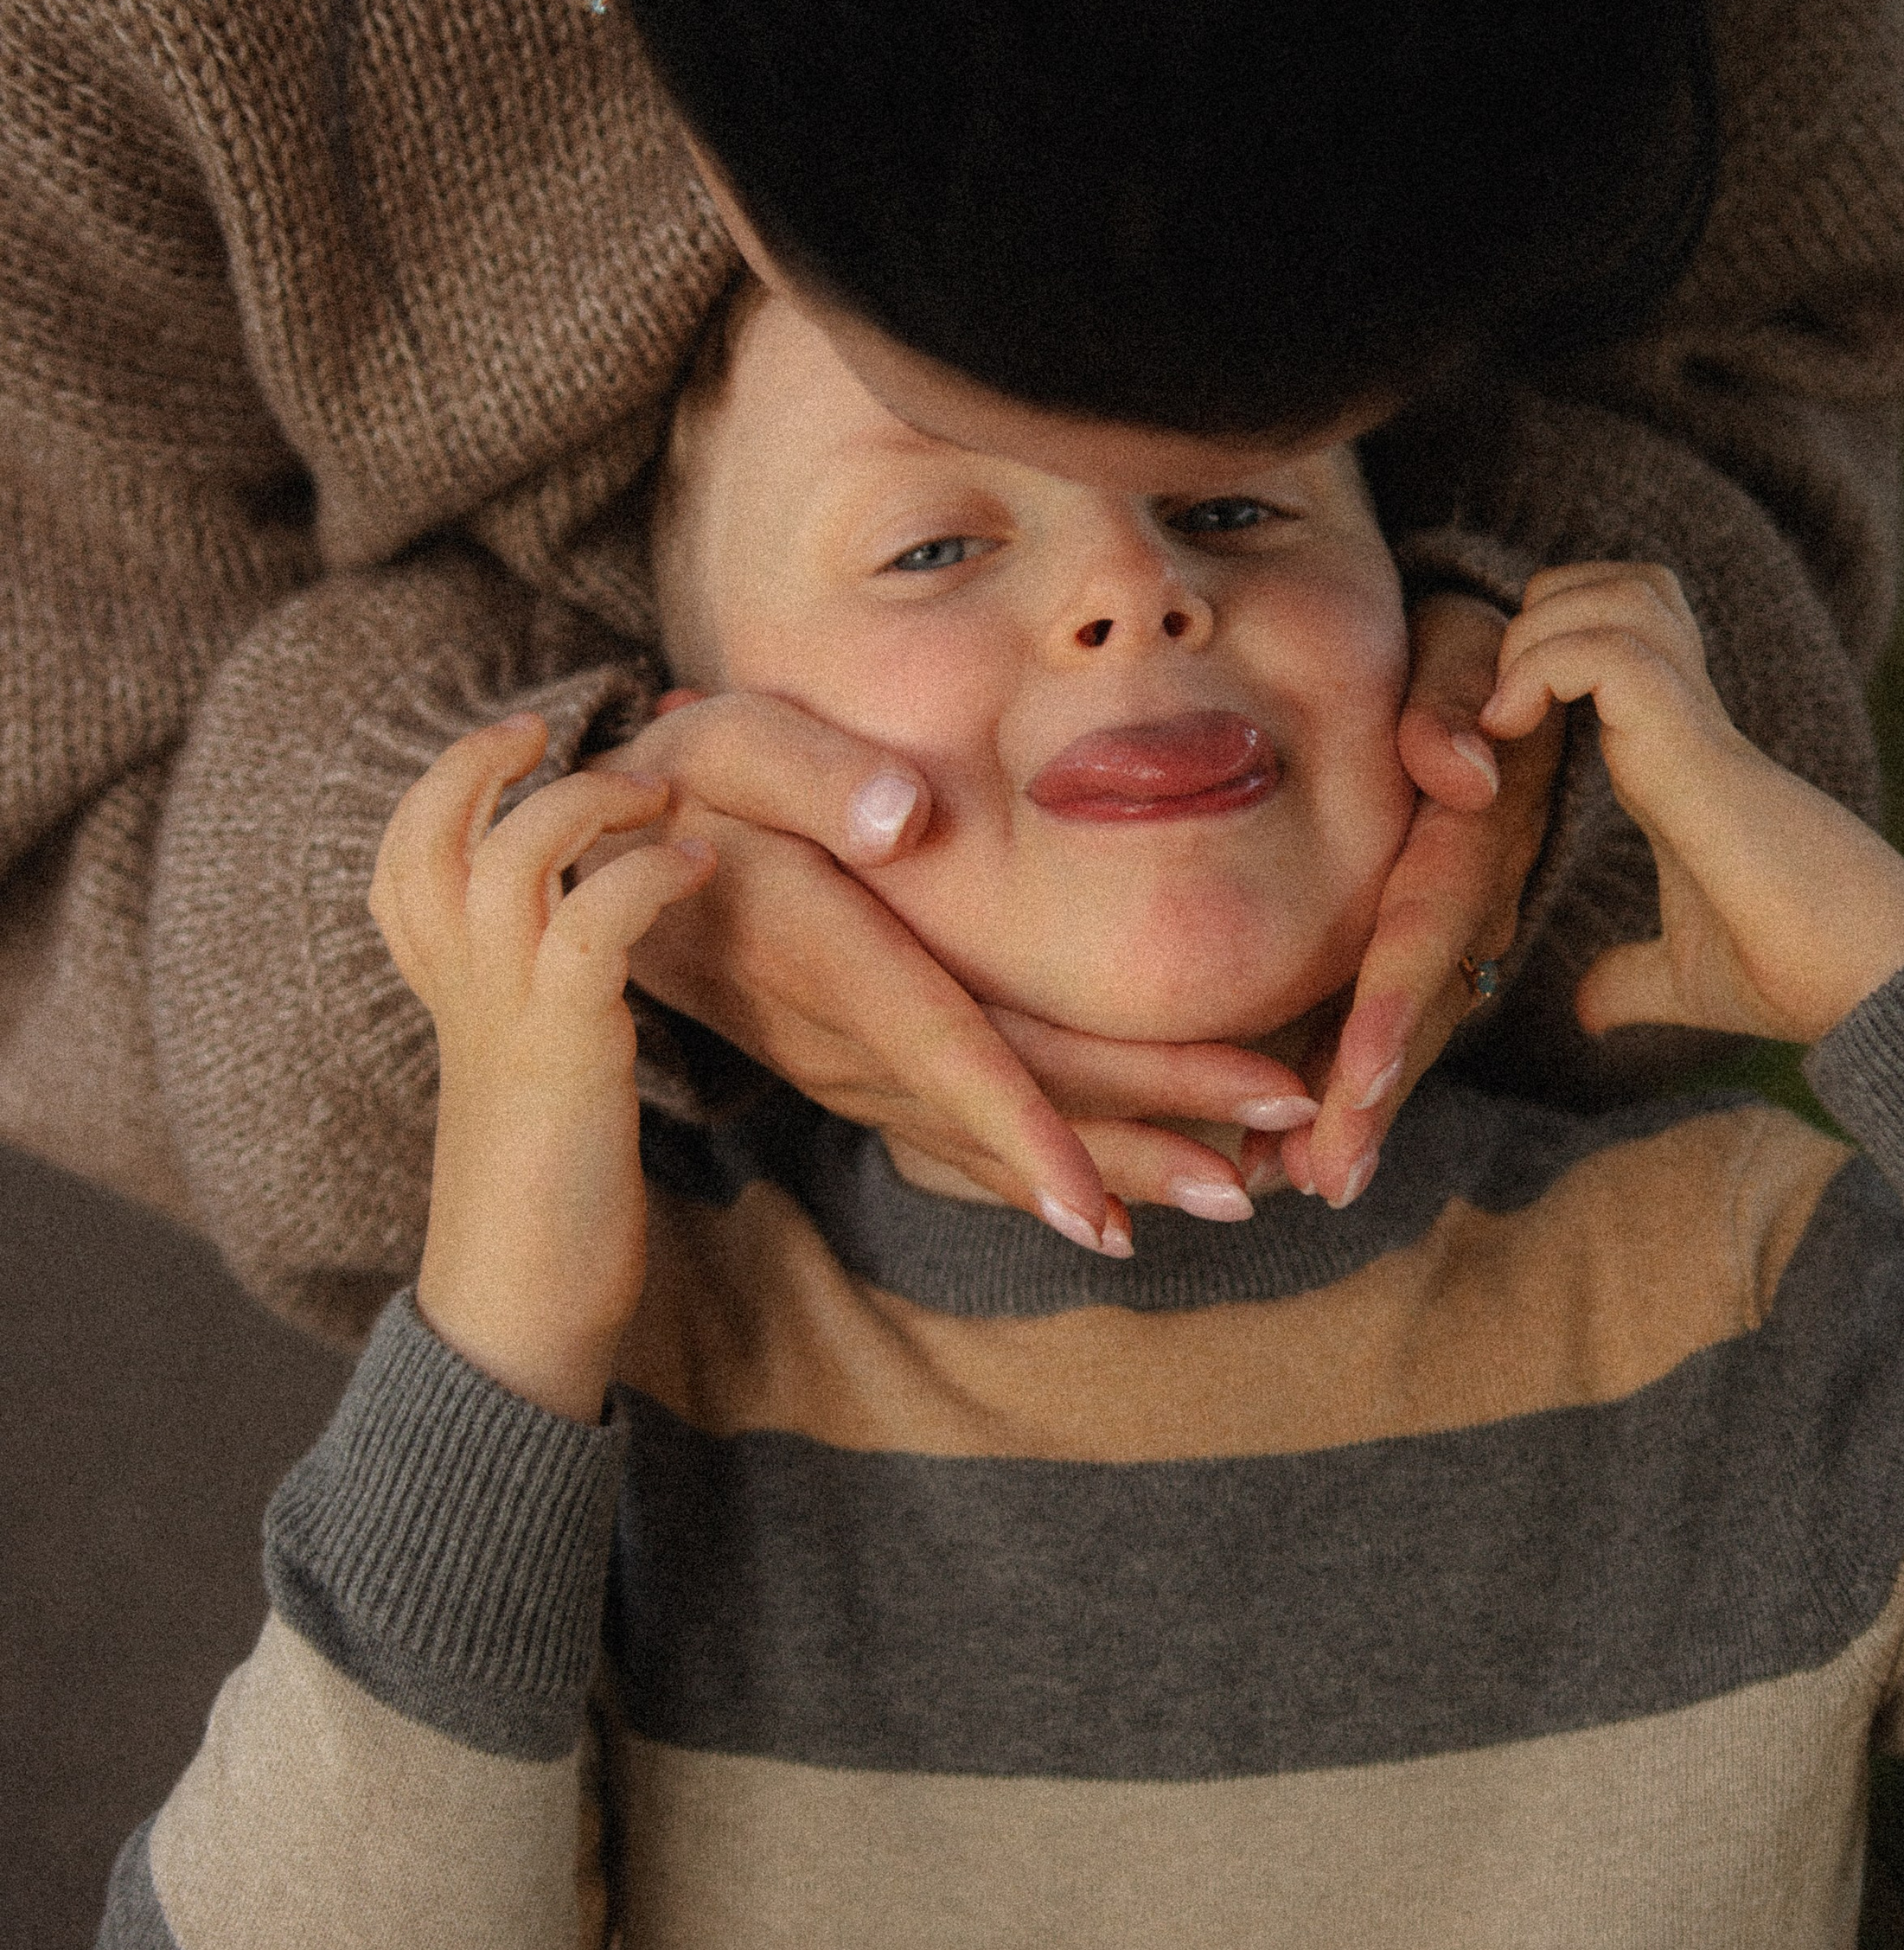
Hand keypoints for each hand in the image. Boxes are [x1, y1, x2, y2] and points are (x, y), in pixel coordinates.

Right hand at [371, 715, 714, 1418]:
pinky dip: (646, 876)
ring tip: (658, 793)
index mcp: (445, 994)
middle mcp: (457, 992)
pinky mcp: (567, 1052)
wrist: (526, 1315)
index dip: (451, 783)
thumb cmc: (553, 1198)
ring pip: (509, 855)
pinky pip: (593, 924)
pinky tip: (698, 867)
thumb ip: (552, 996)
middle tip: (565, 729)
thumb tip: (600, 935)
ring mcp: (505, 1017)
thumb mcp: (541, 1070)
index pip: (402, 855)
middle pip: (427, 831)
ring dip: (587, 802)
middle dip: (486, 760)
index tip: (524, 745)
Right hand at [588, 690, 1318, 1252]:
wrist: (583, 869)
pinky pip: (967, 1141)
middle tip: (1274, 1170)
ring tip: (1242, 1190)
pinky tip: (1128, 1193)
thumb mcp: (718, 747)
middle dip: (1142, 1143)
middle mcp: (846, 1034)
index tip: (1097, 1203)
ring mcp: (852, 1068)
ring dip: (1120, 1166)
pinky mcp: (858, 1075)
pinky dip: (1055, 1168)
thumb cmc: (675, 785)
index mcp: (828, 950)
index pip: (943, 1047)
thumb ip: (804, 772)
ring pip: (998, 1140)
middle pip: (1010, 1105)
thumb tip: (900, 818)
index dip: (1022, 1129)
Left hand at [1291, 593, 1561, 1204]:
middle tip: (1318, 1178)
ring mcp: (1434, 935)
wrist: (1473, 667)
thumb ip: (1450, 693)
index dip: (1399, 999)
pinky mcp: (1395, 947)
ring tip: (1273, 1187)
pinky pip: (1359, 1027)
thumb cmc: (1452, 645)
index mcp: (1470, 836)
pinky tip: (1260, 1156)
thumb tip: (1463, 771)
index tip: (1364, 1072)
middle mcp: (1462, 903)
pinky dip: (1317, 1093)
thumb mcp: (1460, 643)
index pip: (1429, 925)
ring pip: (1389, 1039)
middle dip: (1368, 1101)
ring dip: (1340, 1119)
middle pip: (1414, 1013)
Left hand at [1476, 564, 1903, 1043]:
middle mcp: (1691, 723)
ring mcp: (1698, 726)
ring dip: (1540, 632)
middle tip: (1500, 703)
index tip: (1498, 726)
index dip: (1552, 646)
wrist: (1871, 989)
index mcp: (1682, 760)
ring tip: (1505, 713)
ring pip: (1620, 596)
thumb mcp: (1686, 978)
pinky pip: (1609, 651)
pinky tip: (1512, 728)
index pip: (1623, 638)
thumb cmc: (1795, 977)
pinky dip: (1544, 666)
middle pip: (1625, 584)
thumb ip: (1631, 978)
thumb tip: (1587, 1008)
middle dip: (1543, 613)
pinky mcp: (1698, 747)